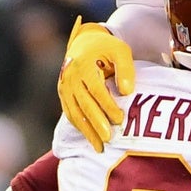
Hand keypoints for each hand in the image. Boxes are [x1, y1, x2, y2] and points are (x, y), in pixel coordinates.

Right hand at [58, 17, 134, 150]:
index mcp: (84, 65)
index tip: (120, 119)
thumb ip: (125, 69)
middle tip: (108, 138)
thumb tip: (127, 91)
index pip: (96, 89)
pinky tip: (91, 139)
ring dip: (87, 131)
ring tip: (100, 147)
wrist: (84, 43)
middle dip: (96, 123)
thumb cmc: (106, 48)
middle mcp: (70, 78)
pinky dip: (80, 128)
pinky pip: (70, 114)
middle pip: (84, 104)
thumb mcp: (120, 51)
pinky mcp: (63, 96)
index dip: (108, 105)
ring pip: (75, 113)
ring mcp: (64, 88)